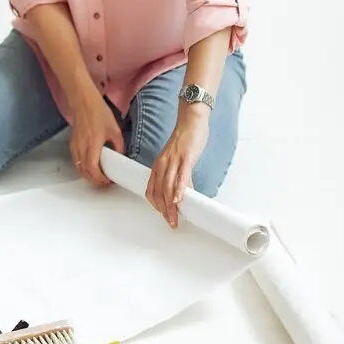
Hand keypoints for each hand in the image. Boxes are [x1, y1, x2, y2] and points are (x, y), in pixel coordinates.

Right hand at [69, 95, 124, 186]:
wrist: (84, 103)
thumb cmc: (99, 113)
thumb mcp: (115, 130)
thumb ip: (119, 145)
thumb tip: (121, 157)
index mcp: (93, 143)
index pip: (93, 168)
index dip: (99, 178)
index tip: (107, 181)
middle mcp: (82, 146)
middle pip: (84, 171)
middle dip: (94, 180)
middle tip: (104, 182)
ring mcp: (75, 146)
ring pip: (78, 167)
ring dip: (87, 175)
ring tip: (98, 176)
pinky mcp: (72, 144)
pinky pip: (75, 160)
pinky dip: (82, 167)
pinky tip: (89, 166)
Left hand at [145, 112, 208, 227]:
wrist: (191, 120)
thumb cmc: (185, 140)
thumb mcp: (179, 161)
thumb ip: (180, 176)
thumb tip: (185, 192)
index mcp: (158, 166)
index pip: (152, 190)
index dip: (156, 205)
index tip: (164, 216)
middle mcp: (162, 164)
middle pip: (159, 192)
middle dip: (164, 210)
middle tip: (171, 223)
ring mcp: (173, 161)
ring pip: (167, 186)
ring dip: (171, 205)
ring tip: (175, 218)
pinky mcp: (185, 157)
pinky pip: (181, 175)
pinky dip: (179, 189)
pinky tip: (180, 199)